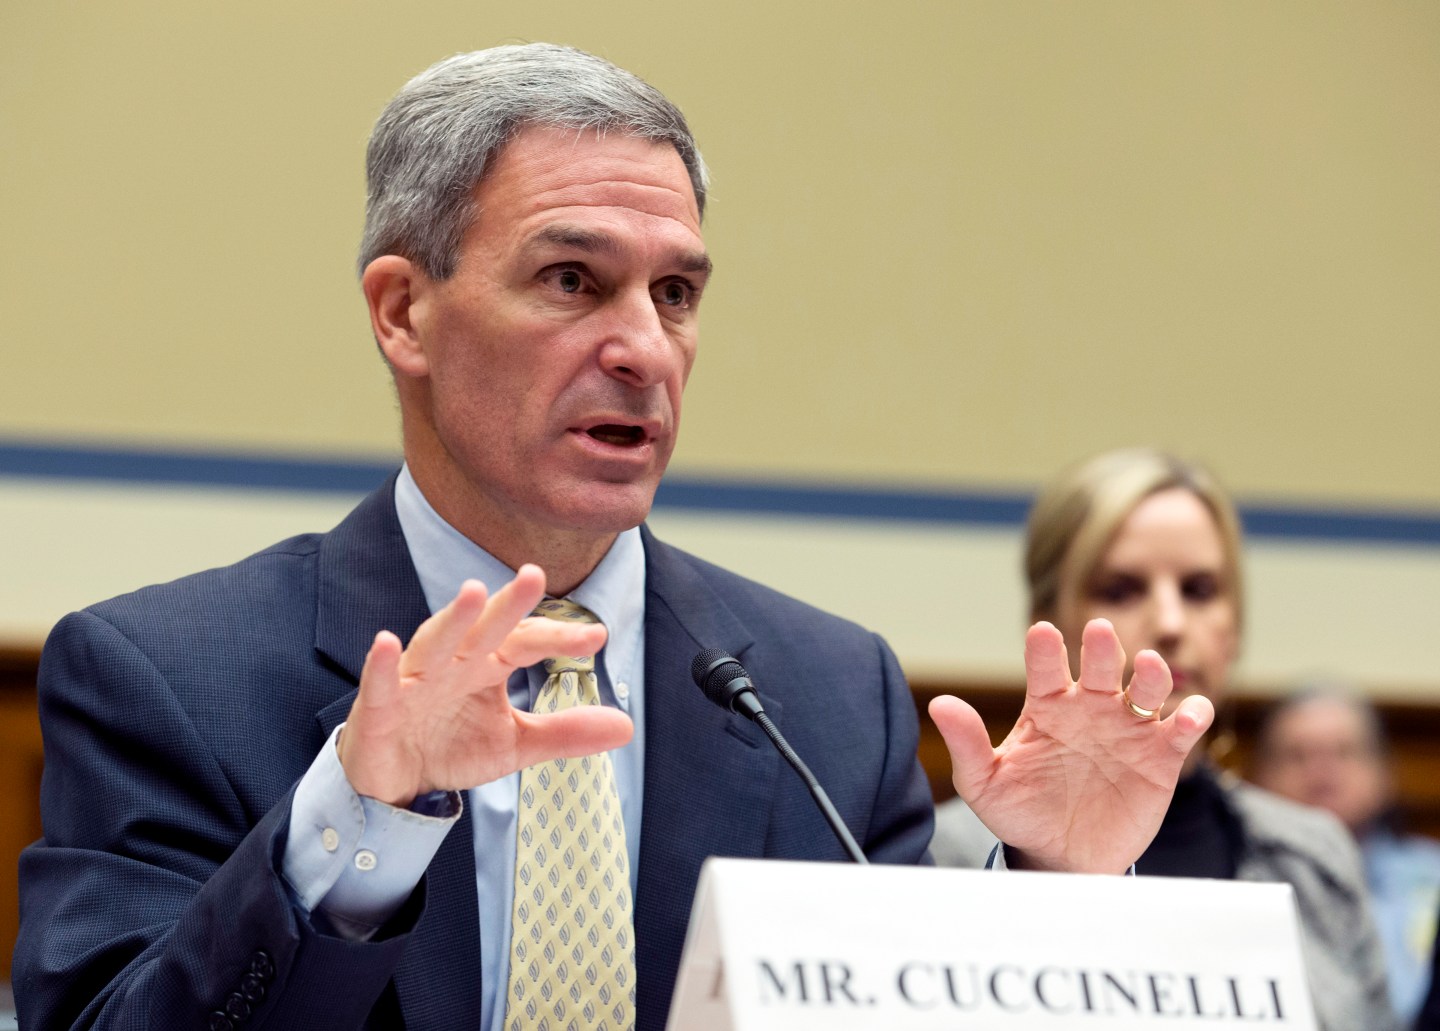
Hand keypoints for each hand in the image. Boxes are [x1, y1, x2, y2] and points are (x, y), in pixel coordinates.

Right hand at [337, 564, 632, 805]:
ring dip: (453, 618)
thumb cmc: (452, 746)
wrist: (395, 783)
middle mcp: (453, 662)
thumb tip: (627, 726)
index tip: (598, 636)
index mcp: (487, 664)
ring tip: (474, 592)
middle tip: (535, 574)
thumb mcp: (516, 743)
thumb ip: (566, 732)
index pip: (526, 641)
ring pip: (435, 642)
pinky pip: (380, 683)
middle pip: (483, 627)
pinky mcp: (378, 707)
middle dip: (507, 603)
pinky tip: (386, 641)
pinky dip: (382, 664)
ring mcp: (414, 681)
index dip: (559, 637)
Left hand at [929, 619, 1213, 873]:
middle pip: (1101, 667)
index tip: (1042, 633)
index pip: (1047, 667)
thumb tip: (939, 703)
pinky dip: (1191, 716)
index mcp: (1047, 705)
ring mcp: (1128, 728)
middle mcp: (1091, 707)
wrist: (1061, 858)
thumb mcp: (985, 783)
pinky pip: (1181, 729)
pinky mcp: (1161, 757)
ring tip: (1147, 666)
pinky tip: (1189, 716)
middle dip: (1101, 649)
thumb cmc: (1019, 811)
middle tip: (1098, 633)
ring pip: (1147, 687)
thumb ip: (967, 744)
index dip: (1045, 650)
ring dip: (1153, 674)